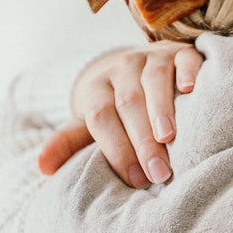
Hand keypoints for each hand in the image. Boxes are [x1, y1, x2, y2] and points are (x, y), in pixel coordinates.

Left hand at [37, 41, 204, 186]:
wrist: (136, 68)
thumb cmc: (116, 109)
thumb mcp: (88, 125)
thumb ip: (67, 144)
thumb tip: (41, 167)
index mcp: (98, 88)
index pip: (101, 117)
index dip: (116, 148)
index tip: (134, 180)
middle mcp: (122, 69)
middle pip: (128, 102)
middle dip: (142, 140)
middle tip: (158, 173)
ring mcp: (152, 57)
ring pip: (154, 79)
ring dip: (161, 109)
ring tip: (169, 138)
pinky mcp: (179, 51)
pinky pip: (184, 58)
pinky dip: (188, 72)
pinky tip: (191, 90)